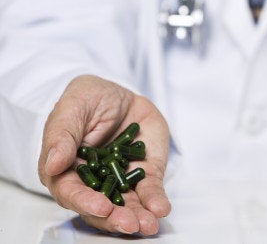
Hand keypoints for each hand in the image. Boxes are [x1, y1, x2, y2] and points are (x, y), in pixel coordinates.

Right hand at [37, 75, 170, 234]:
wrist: (119, 93)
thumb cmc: (88, 99)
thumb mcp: (72, 107)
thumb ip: (61, 136)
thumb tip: (53, 164)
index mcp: (65, 169)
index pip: (70, 192)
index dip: (85, 202)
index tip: (101, 207)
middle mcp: (92, 181)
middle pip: (100, 207)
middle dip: (115, 219)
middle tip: (130, 224)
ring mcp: (119, 180)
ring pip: (126, 205)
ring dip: (137, 217)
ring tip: (148, 224)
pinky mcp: (143, 174)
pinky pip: (149, 191)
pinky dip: (155, 201)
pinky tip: (161, 209)